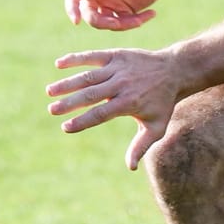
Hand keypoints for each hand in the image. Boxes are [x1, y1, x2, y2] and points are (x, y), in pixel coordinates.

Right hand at [48, 48, 177, 165]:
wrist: (173, 70)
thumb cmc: (162, 103)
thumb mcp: (156, 126)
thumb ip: (141, 145)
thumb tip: (131, 167)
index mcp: (129, 103)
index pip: (101, 114)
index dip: (82, 121)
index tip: (66, 127)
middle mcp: (122, 84)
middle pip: (90, 94)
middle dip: (70, 103)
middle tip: (52, 110)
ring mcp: (118, 68)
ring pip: (88, 76)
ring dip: (67, 83)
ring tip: (50, 91)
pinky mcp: (116, 55)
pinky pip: (92, 56)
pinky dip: (75, 59)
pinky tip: (58, 64)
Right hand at [64, 0, 168, 30]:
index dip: (71, 8)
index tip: (76, 21)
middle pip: (89, 14)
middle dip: (102, 21)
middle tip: (118, 23)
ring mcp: (110, 4)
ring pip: (107, 22)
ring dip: (123, 24)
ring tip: (140, 19)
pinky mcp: (123, 12)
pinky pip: (124, 23)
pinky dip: (136, 22)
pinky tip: (151, 14)